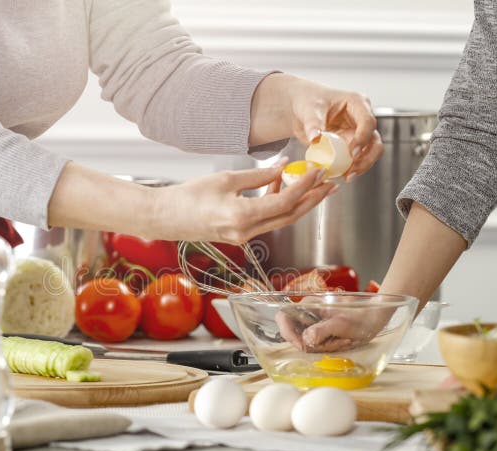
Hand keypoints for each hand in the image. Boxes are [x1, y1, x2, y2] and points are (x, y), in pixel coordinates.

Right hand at [153, 160, 337, 243]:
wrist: (166, 218)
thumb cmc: (188, 197)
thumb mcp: (226, 180)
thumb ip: (258, 176)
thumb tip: (283, 168)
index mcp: (242, 217)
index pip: (284, 202)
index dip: (304, 186)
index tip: (318, 171)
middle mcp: (246, 232)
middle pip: (290, 216)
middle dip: (312, 199)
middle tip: (330, 184)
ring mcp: (244, 237)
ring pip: (281, 220)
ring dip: (299, 203)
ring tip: (314, 185)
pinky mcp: (241, 235)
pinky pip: (268, 221)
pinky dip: (280, 205)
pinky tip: (283, 188)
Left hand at [250, 73, 383, 180]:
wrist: (301, 110)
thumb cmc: (308, 102)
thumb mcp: (309, 110)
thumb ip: (313, 124)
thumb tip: (315, 138)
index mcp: (357, 103)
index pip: (368, 122)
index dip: (363, 139)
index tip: (352, 153)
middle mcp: (361, 118)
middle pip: (375, 140)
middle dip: (367, 158)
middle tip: (352, 171)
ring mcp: (358, 132)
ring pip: (370, 152)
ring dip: (362, 166)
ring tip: (347, 176)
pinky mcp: (351, 144)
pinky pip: (357, 158)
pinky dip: (351, 167)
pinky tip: (340, 175)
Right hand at [275, 296, 391, 352]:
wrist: (374, 317)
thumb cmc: (360, 316)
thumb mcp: (341, 324)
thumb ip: (322, 330)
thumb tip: (307, 340)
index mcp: (308, 305)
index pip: (283, 317)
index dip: (288, 333)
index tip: (302, 345)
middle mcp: (307, 313)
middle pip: (296, 334)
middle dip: (312, 344)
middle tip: (332, 343)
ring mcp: (313, 323)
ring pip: (307, 341)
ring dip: (324, 346)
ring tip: (342, 340)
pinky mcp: (319, 331)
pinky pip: (316, 343)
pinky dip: (328, 346)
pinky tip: (342, 341)